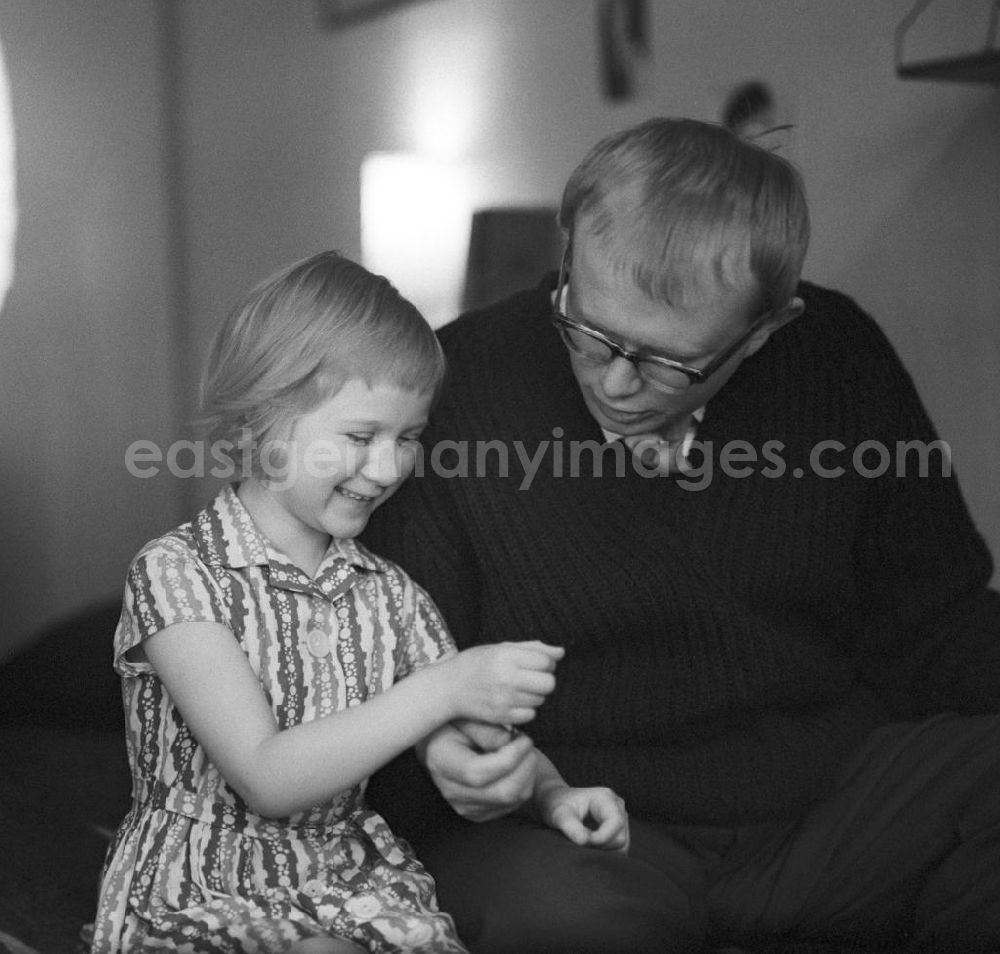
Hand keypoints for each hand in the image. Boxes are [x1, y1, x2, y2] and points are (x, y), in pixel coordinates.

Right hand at [418, 721, 537, 821]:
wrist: (443, 740)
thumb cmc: (456, 722)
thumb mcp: (465, 714)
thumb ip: (485, 727)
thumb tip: (506, 741)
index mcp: (441, 761)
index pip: (479, 773)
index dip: (509, 757)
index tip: (524, 738)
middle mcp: (451, 790)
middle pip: (503, 792)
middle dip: (526, 765)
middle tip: (526, 741)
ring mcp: (465, 806)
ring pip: (515, 798)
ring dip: (528, 771)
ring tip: (519, 749)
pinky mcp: (480, 813)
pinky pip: (516, 803)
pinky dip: (525, 781)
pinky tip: (515, 763)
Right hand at [441, 640, 563, 725]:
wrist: (448, 687)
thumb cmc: (476, 663)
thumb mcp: (500, 648)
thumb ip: (532, 648)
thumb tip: (561, 652)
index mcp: (505, 655)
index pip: (545, 661)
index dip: (545, 662)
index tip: (535, 664)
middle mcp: (506, 677)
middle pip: (548, 683)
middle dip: (544, 680)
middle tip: (530, 678)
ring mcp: (503, 699)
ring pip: (540, 700)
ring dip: (535, 695)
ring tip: (517, 689)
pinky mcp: (501, 716)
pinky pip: (530, 715)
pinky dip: (526, 709)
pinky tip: (513, 702)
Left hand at [536, 783, 629, 852]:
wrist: (556, 801)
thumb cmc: (556, 805)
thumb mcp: (559, 815)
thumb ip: (571, 827)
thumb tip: (585, 841)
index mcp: (605, 798)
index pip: (616, 823)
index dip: (602, 838)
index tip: (583, 843)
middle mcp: (617, 805)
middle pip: (620, 837)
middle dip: (601, 846)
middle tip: (580, 843)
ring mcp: (619, 816)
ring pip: (621, 845)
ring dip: (603, 851)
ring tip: (583, 844)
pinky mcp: (617, 827)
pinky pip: (618, 847)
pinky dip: (605, 852)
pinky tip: (589, 847)